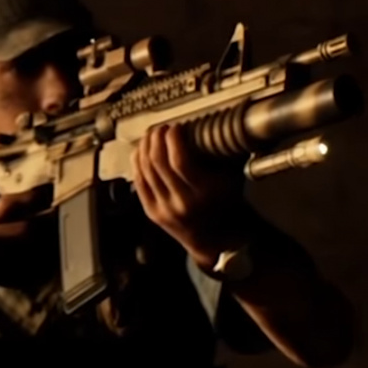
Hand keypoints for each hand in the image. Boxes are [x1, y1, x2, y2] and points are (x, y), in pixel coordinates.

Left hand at [131, 124, 246, 263]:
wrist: (213, 240)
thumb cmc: (225, 206)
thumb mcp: (230, 180)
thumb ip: (218, 156)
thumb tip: (207, 127)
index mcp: (202, 193)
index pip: (179, 161)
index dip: (173, 139)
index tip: (176, 127)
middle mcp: (180, 202)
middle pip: (158, 162)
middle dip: (156, 139)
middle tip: (161, 128)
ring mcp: (163, 208)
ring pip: (145, 170)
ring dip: (145, 147)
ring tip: (151, 136)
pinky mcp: (151, 212)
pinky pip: (139, 181)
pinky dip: (137, 163)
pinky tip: (140, 151)